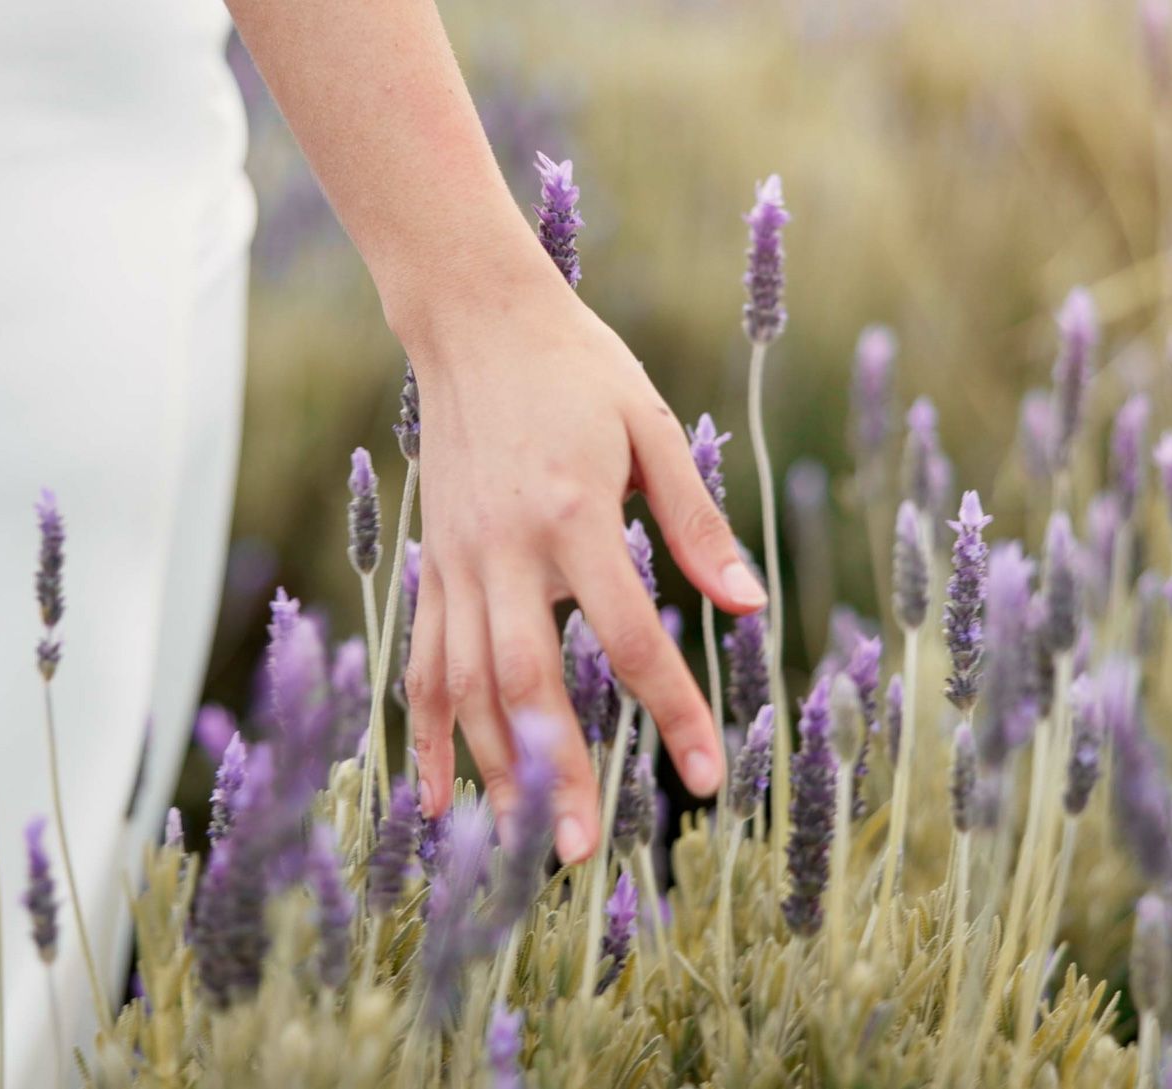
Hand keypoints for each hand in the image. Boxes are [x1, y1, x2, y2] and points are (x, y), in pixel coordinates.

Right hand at [394, 255, 766, 861]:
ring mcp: (456, 563)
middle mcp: (505, 550)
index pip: (630, 637)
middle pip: (525, 681)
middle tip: (579, 850)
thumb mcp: (651, 428)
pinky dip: (425, 733)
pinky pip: (420, 661)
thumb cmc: (574, 368)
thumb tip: (751, 607)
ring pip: (463, 685)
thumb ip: (696, 522)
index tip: (704, 778)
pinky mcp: (431, 565)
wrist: (474, 321)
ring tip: (518, 844)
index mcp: (574, 515)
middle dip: (555, 769)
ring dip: (490, 768)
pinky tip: (434, 798)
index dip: (671, 713)